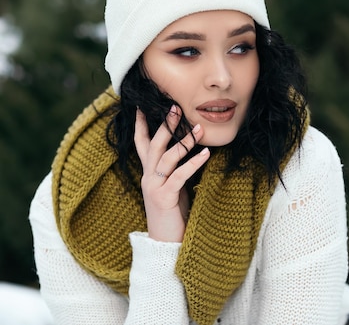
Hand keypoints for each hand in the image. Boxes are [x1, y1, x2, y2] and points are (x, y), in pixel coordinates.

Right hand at [134, 105, 209, 241]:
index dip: (141, 125)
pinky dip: (193, 163)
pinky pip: (179, 175)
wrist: (166, 244)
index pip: (141, 144)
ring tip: (200, 128)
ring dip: (184, 141)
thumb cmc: (173, 214)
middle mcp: (148, 177)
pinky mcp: (164, 197)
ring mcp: (154, 187)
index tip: (142, 105)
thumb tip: (194, 151)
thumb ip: (177, 170)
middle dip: (164, 125)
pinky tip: (206, 154)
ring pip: (166, 157)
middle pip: (153, 144)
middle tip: (176, 107)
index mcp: (149, 173)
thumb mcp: (174, 187)